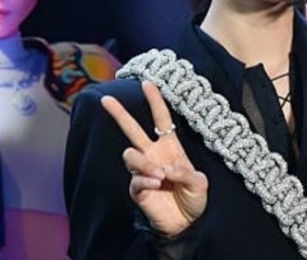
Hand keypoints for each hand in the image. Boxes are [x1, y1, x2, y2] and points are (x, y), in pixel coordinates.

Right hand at [101, 81, 207, 236]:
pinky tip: (156, 185)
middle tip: (106, 99)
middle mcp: (153, 155)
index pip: (161, 119)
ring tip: (160, 176)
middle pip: (132, 129)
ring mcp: (143, 171)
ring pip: (130, 154)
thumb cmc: (194, 198)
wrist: (186, 223)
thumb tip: (166, 169)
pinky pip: (134, 179)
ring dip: (144, 163)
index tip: (147, 83)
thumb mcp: (200, 183)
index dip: (155, 101)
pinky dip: (145, 181)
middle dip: (119, 113)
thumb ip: (187, 173)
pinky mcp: (137, 189)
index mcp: (170, 147)